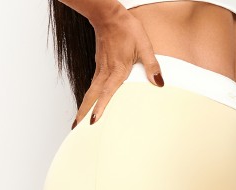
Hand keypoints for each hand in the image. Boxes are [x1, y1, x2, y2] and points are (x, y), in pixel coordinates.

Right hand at [72, 7, 163, 127]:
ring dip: (83, 106)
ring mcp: (100, 69)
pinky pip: (93, 85)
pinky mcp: (99, 66)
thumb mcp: (144, 45)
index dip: (100, 107)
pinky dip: (89, 96)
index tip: (93, 121)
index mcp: (117, 70)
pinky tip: (90, 103)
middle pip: (91, 96)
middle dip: (83, 112)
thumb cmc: (127, 28)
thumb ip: (152, 65)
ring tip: (79, 121)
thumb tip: (159, 83)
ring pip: (90, 92)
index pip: (106, 93)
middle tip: (76, 128)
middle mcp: (105, 72)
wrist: (109, 15)